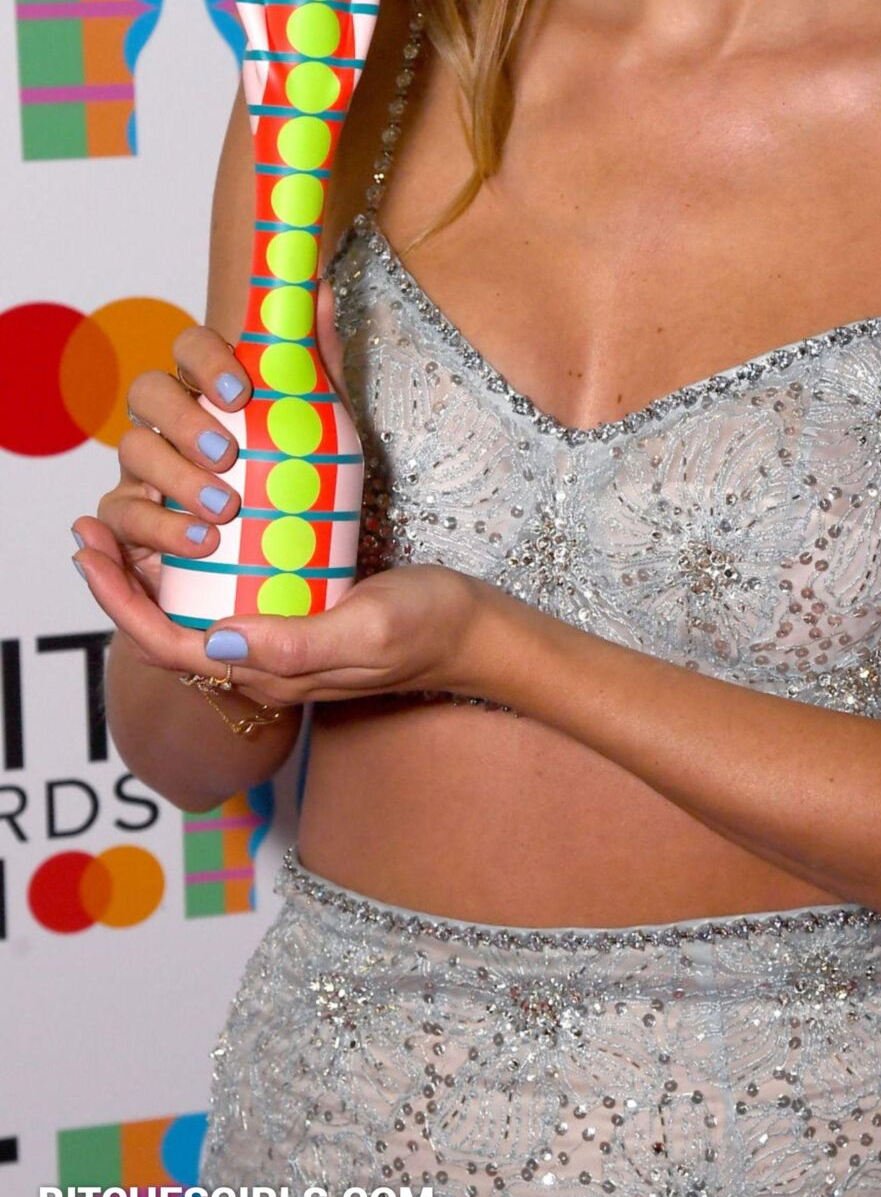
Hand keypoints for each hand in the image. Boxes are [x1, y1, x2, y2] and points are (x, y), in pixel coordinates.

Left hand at [72, 533, 485, 708]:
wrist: (475, 633)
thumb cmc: (428, 626)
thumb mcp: (368, 628)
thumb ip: (297, 644)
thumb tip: (216, 639)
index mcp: (272, 671)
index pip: (170, 646)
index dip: (120, 603)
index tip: (91, 553)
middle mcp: (264, 665)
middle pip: (167, 635)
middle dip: (119, 586)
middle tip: (90, 526)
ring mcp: (280, 645)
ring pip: (192, 619)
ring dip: (148, 578)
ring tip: (125, 525)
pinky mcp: (298, 622)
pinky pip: (227, 604)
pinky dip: (194, 571)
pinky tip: (195, 532)